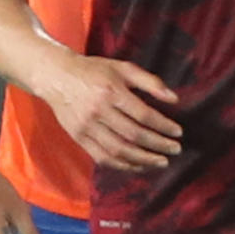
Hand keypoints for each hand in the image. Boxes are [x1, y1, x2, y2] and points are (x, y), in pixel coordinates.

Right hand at [42, 55, 182, 171]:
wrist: (56, 77)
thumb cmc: (94, 70)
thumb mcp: (123, 68)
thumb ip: (150, 81)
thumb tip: (174, 98)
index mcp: (111, 91)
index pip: (143, 115)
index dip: (163, 126)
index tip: (178, 132)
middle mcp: (98, 111)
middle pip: (133, 135)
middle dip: (158, 145)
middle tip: (175, 150)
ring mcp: (87, 127)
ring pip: (119, 150)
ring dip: (143, 160)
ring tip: (160, 162)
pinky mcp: (78, 138)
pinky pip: (102, 157)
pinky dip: (122, 165)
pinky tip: (138, 165)